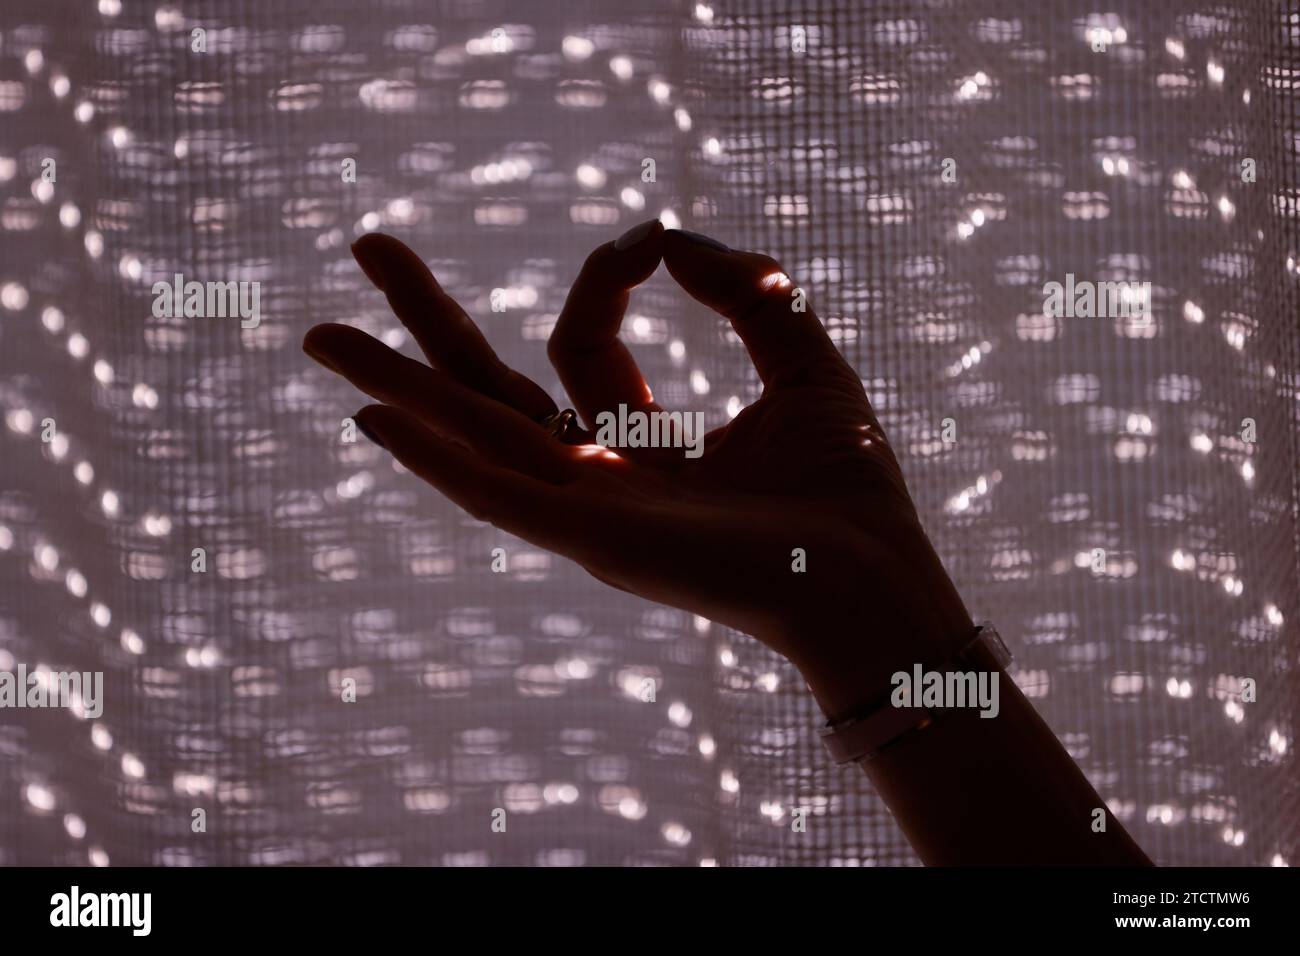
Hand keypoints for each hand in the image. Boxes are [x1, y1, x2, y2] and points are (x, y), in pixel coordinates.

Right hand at [302, 222, 972, 718]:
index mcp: (643, 440)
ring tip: (320, 338)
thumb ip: (745, 293)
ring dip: (396, 385)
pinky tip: (377, 421)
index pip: (581, 341)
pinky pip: (498, 496)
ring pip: (473, 435)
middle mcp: (601, 475)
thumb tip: (670, 239)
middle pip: (491, 387)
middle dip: (428, 320)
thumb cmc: (850, 487)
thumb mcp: (801, 360)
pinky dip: (436, 460)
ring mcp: (589, 511)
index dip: (607, 275)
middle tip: (367, 248)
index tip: (652, 243)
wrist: (877, 573)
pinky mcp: (594, 541)